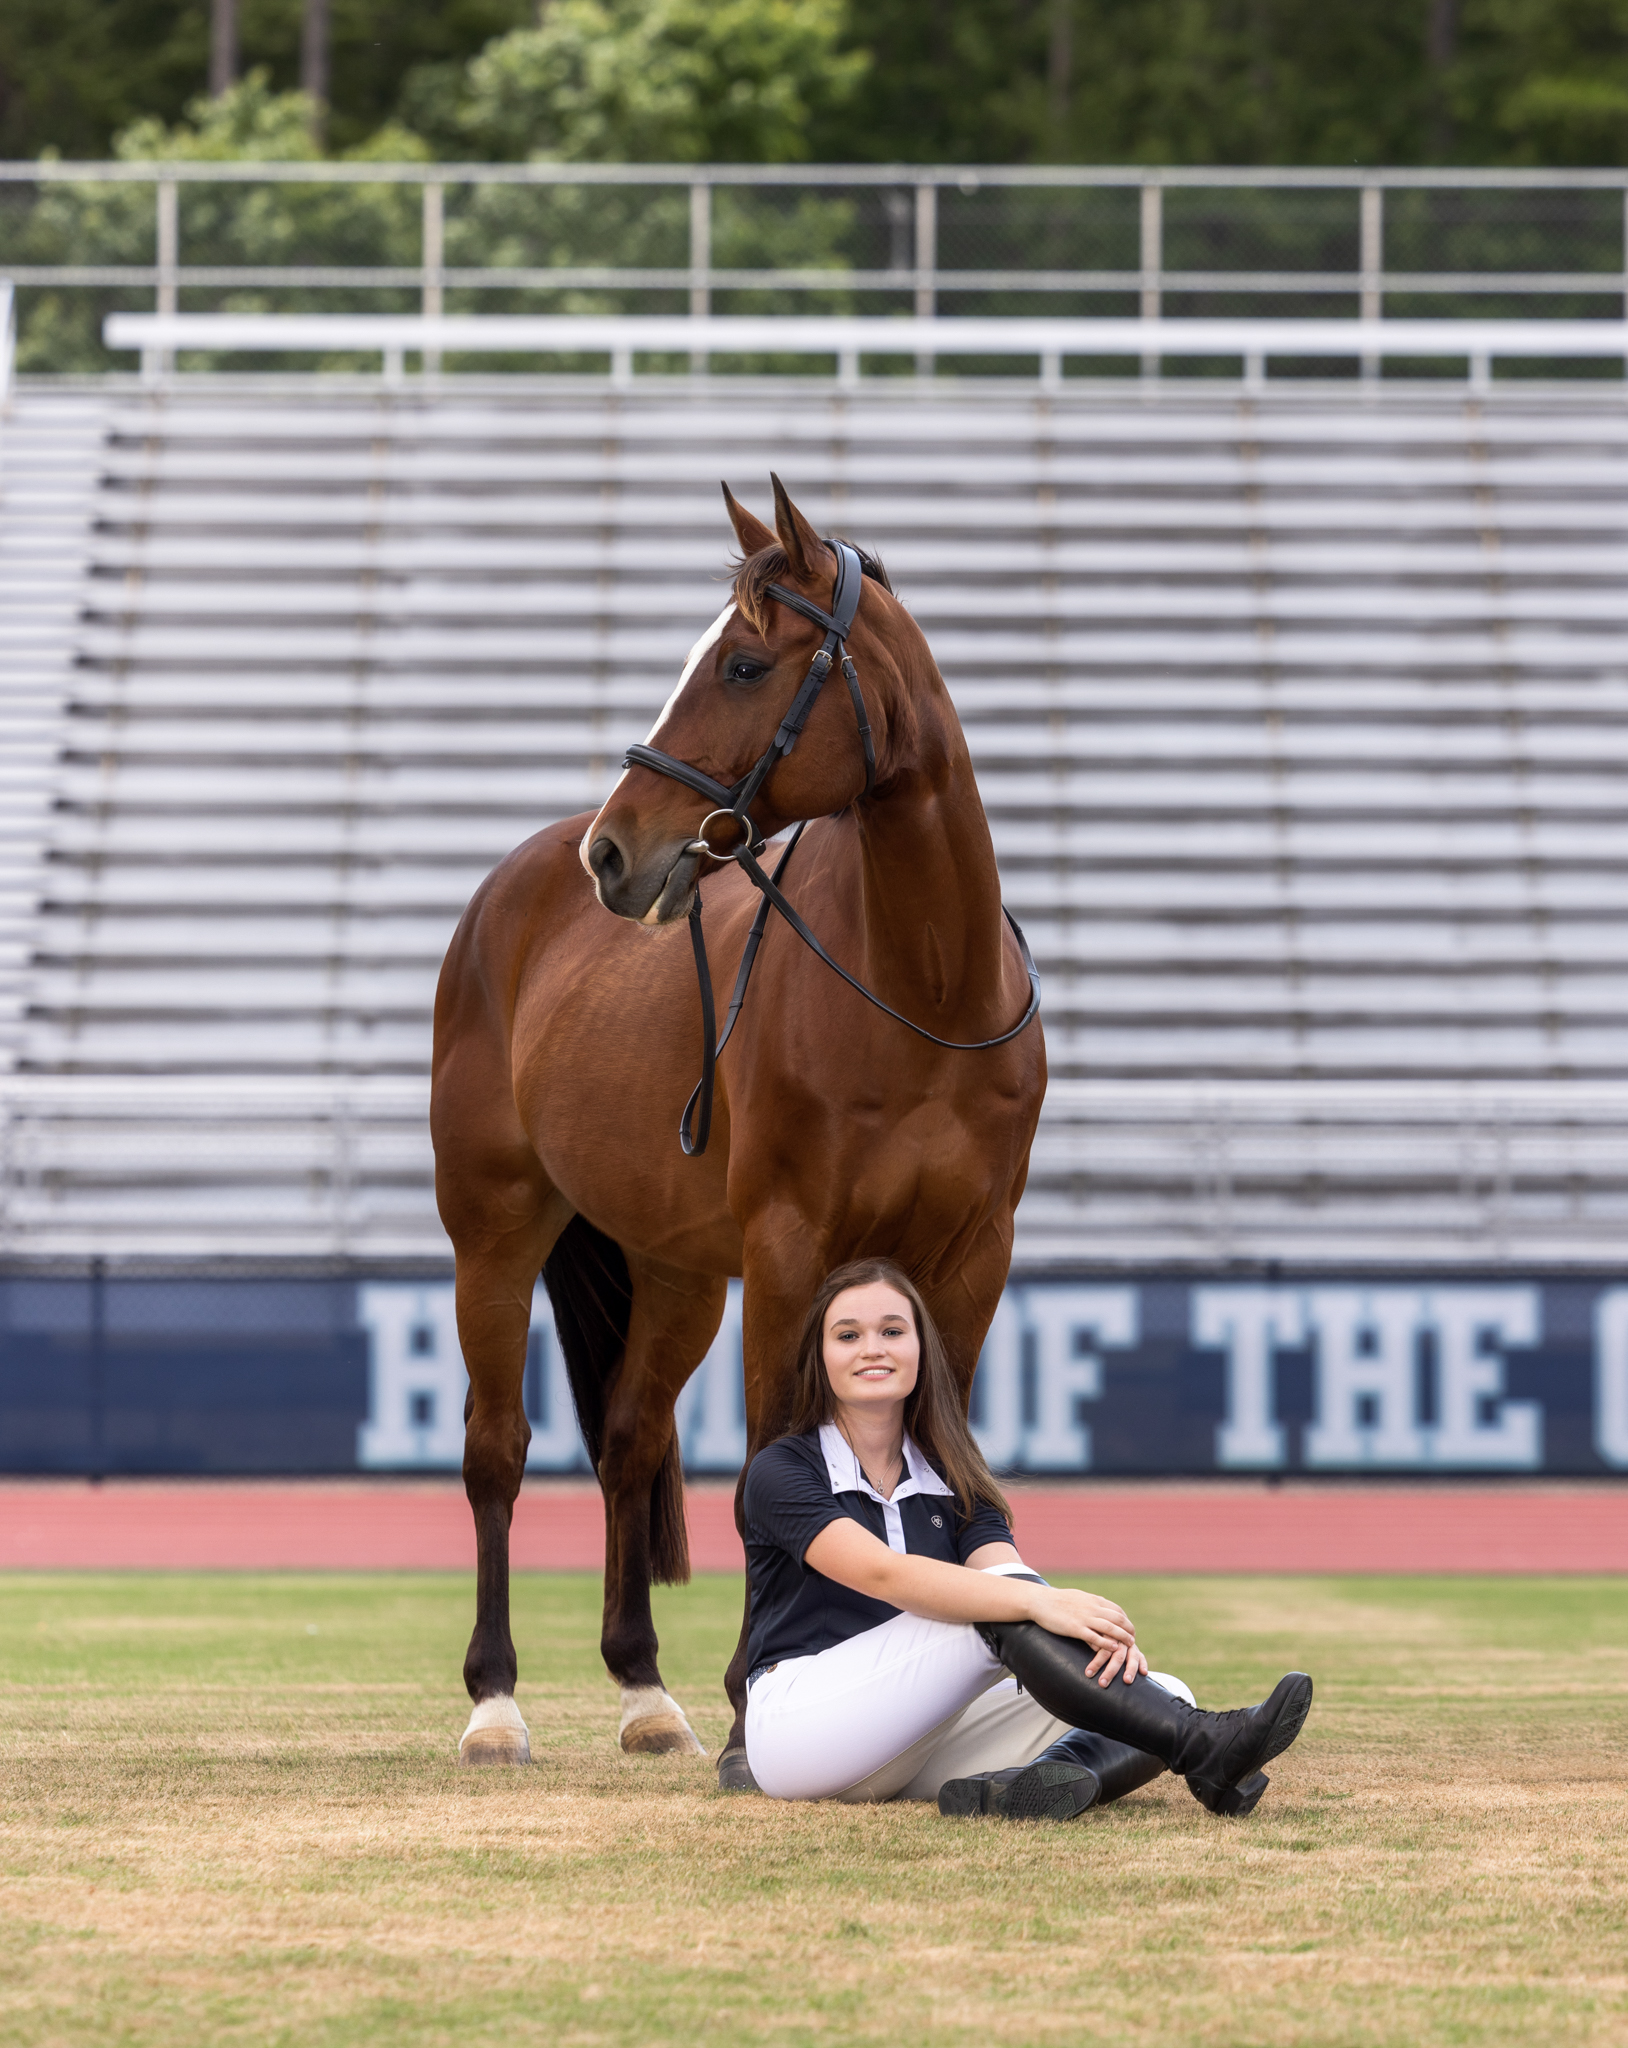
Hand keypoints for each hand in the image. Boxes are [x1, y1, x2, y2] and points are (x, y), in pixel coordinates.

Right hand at [1026, 1586, 1150, 1687]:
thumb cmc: (1057, 1600)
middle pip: (1118, 1619)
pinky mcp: (1076, 1628)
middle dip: (1128, 1629)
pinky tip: (1114, 1648)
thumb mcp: (1078, 1597)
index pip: (1117, 1610)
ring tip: (1130, 1645)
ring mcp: (1084, 1618)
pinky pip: (1095, 1637)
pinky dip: (1107, 1643)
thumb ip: (1090, 1603)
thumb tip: (1100, 1606)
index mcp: (1093, 1600)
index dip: (1125, 1620)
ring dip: (1123, 1637)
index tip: (1129, 1629)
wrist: (1039, 1601)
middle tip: (1133, 1639)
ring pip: (1110, 1628)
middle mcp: (1092, 1608)